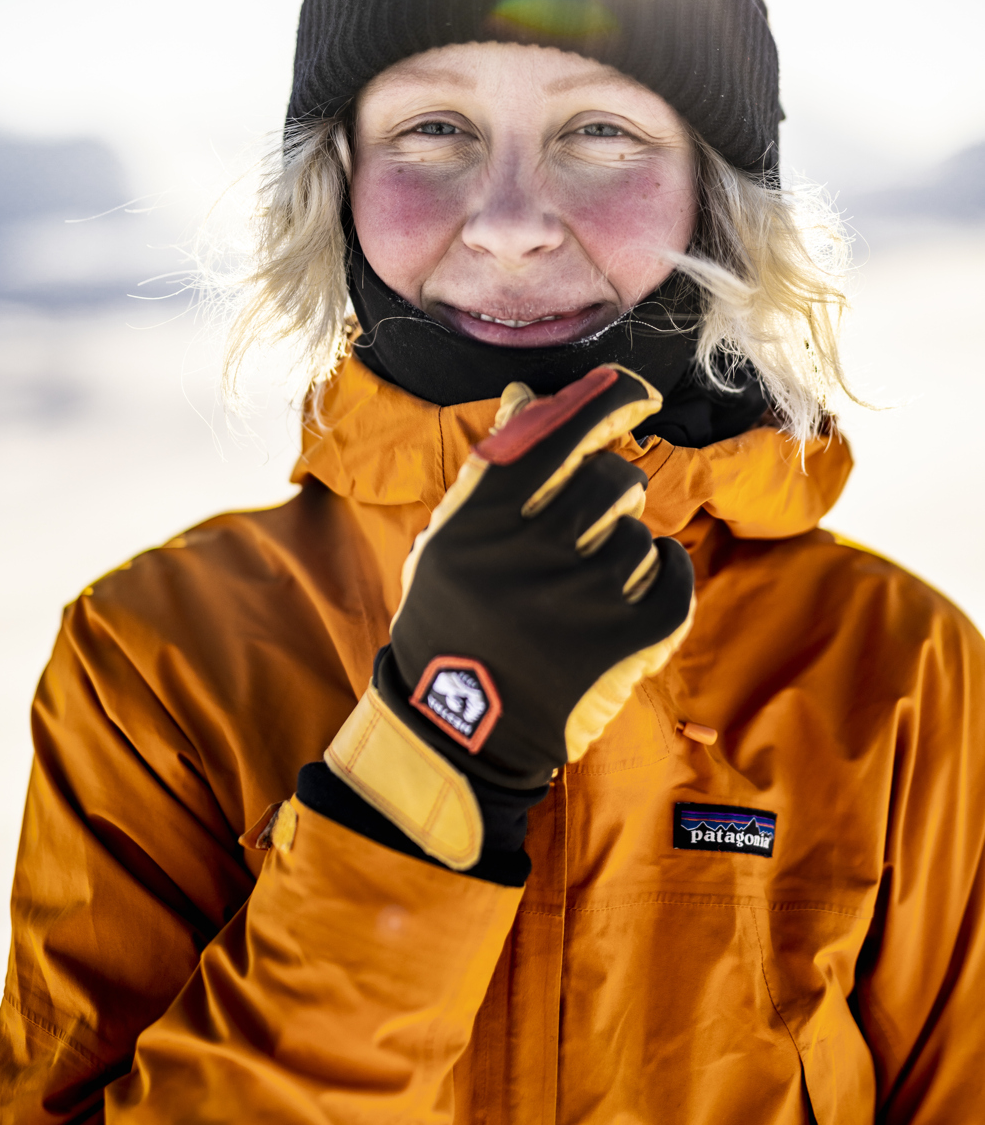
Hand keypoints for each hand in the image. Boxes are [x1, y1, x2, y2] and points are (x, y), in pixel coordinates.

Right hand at [326, 365, 695, 866]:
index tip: (637, 395)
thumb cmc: (452, 621)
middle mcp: (537, 546)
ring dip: (625, 552)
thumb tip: (527, 394)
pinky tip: (628, 599)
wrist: (460, 730)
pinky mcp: (630, 637)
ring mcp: (588, 594)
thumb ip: (493, 466)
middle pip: (613, 479)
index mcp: (487, 514)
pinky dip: (662, 578)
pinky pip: (673, 574)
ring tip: (586, 589)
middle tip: (587, 528)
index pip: (564, 430)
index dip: (610, 401)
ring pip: (641, 534)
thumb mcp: (451, 540)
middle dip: (611, 494)